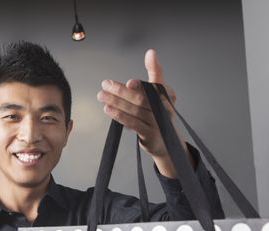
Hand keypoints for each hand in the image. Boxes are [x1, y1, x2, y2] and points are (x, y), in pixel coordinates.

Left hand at [96, 49, 190, 176]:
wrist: (166, 141)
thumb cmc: (158, 112)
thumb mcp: (159, 92)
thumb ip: (154, 72)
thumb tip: (151, 52)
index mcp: (166, 95)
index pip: (154, 88)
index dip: (142, 85)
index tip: (129, 83)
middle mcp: (163, 109)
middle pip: (140, 99)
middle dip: (121, 91)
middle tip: (105, 84)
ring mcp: (157, 123)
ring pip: (135, 111)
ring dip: (116, 102)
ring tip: (102, 96)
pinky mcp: (149, 135)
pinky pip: (133, 124)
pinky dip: (120, 116)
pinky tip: (108, 109)